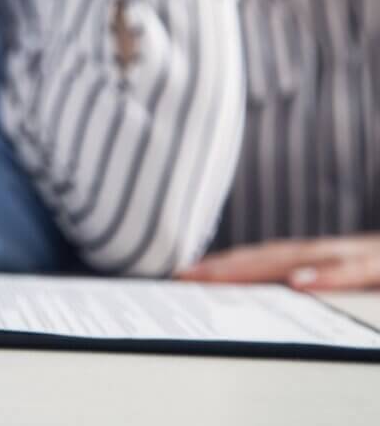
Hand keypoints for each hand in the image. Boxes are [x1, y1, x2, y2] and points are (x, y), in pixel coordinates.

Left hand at [179, 236, 379, 290]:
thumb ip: (321, 279)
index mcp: (323, 256)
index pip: (263, 258)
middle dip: (224, 266)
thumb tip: (279, 291)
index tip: (183, 274)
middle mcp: (334, 251)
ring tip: (216, 276)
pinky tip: (300, 284)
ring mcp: (361, 254)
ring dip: (256, 267)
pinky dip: (328, 275)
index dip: (224, 264)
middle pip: (269, 256)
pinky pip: (357, 269)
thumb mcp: (354, 275)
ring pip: (302, 258)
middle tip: (183, 275)